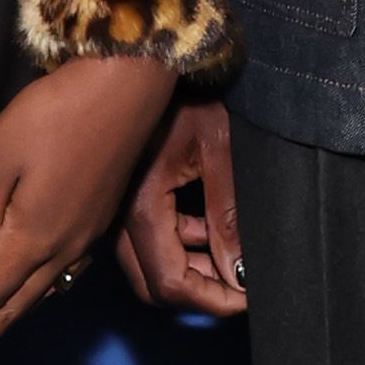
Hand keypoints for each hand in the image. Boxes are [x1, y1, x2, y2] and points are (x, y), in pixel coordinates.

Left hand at [0, 53, 175, 364]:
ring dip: (8, 326)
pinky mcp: (96, 222)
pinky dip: (37, 299)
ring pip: (38, 296)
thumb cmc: (52, 116)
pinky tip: (32, 300)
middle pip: (13, 308)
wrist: (124, 87)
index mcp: (31, 238)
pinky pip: (61, 278)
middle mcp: (60, 249)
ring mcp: (83, 238)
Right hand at [114, 95, 244, 320]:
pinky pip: (147, 245)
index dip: (211, 301)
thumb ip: (226, 219)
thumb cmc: (191, 97)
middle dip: (198, 293)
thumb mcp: (219, 153)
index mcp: (142, 207)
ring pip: (148, 269)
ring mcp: (117, 211)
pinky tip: (206, 230)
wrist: (153, 63)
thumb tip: (236, 275)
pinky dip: (179, 250)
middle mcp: (120, 217)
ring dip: (190, 272)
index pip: (170, 283)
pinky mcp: (123, 202)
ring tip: (230, 256)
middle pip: (153, 286)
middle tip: (240, 284)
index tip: (247, 299)